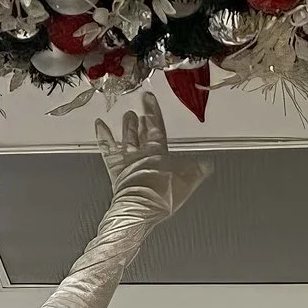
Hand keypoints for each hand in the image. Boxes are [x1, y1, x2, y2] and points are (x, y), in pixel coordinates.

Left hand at [94, 92, 205, 228]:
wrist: (140, 209)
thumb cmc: (161, 196)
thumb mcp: (186, 183)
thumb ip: (197, 171)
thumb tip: (207, 164)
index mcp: (158, 151)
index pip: (156, 125)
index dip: (153, 110)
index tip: (150, 98)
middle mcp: (141, 151)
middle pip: (141, 129)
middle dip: (142, 116)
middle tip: (140, 104)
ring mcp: (126, 159)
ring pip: (127, 136)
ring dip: (127, 125)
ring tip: (127, 115)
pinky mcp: (115, 167)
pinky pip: (106, 147)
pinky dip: (102, 135)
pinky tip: (99, 124)